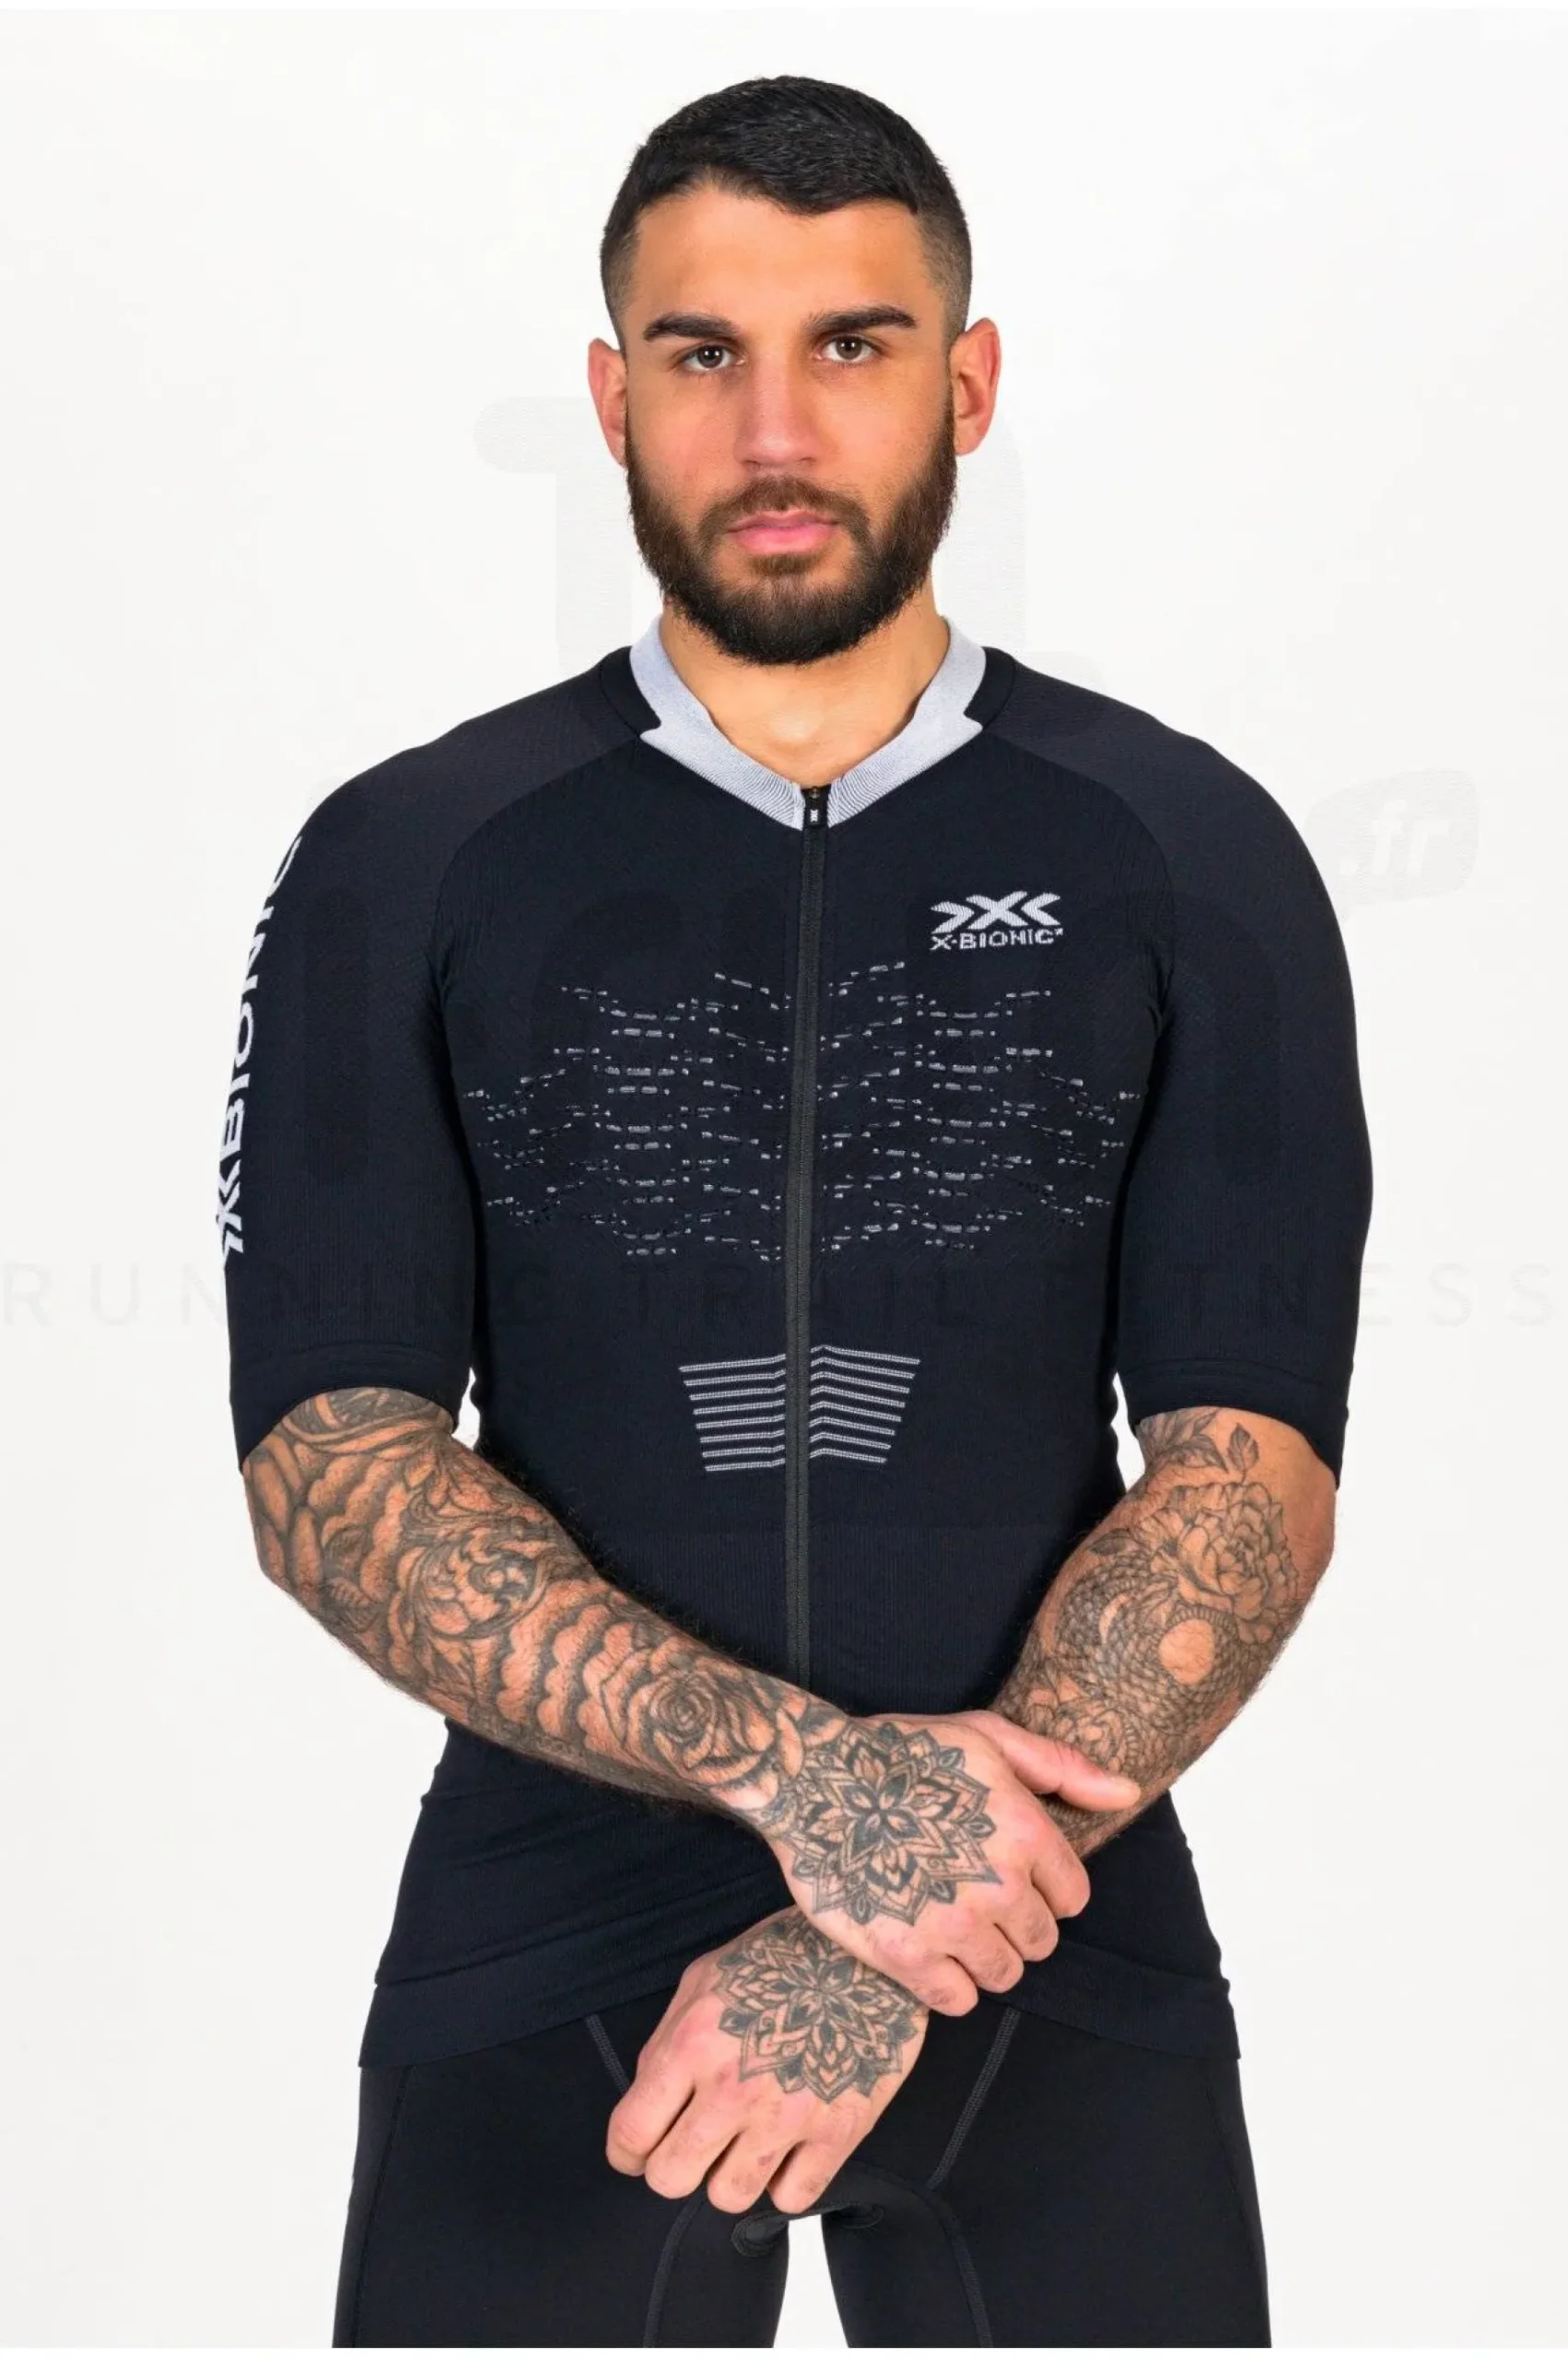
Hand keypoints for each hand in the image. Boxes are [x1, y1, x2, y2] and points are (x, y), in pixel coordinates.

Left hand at [605, 1908, 927, 2214]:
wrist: (868, 1953)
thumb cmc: (783, 1959)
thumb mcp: (706, 1979)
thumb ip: (668, 2041)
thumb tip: (650, 2099)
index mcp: (694, 2043)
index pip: (631, 2133)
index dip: (625, 2153)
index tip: (637, 2153)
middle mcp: (734, 2087)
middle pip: (671, 2179)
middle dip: (673, 2168)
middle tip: (692, 2147)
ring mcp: (788, 2116)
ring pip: (729, 2198)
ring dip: (730, 2175)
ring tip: (744, 2144)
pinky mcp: (838, 2133)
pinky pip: (792, 2200)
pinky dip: (785, 2183)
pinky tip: (788, 2150)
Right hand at [752, 1709, 1138, 2014]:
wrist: (814, 1778)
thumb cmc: (902, 1752)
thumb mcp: (987, 1737)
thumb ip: (1063, 1768)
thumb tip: (1126, 1795)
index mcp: (1023, 1829)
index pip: (1073, 1898)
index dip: (1045, 1888)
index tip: (1011, 1874)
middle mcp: (997, 1883)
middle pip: (1042, 1942)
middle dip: (1016, 1924)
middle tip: (973, 1898)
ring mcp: (952, 1924)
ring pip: (1005, 1975)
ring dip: (984, 1957)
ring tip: (948, 1922)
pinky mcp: (907, 1956)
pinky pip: (957, 2001)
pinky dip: (947, 1985)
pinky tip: (926, 1950)